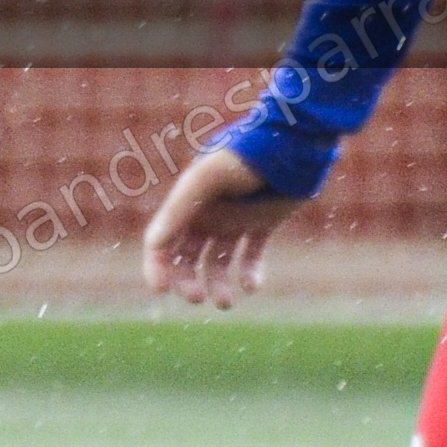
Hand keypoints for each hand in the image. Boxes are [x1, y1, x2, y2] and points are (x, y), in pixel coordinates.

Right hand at [142, 145, 300, 308]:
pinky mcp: (263, 223)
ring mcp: (235, 219)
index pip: (162, 241)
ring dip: (218, 283)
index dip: (156, 266)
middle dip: (187, 280)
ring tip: (226, 302)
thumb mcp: (206, 179)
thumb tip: (154, 244)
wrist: (292, 144)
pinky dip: (249, 273)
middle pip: (186, 256)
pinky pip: (251, 255)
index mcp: (186, 203)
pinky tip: (252, 286)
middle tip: (197, 299)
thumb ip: (180, 208)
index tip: (161, 290)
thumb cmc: (245, 156)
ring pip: (217, 261)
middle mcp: (207, 214)